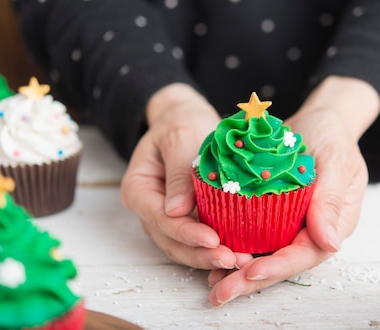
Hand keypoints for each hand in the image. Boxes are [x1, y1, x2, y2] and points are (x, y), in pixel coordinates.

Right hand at [120, 84, 252, 269]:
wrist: (186, 120)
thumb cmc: (181, 124)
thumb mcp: (180, 138)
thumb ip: (178, 173)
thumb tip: (177, 211)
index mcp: (138, 189)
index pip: (161, 219)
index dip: (186, 233)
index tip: (212, 240)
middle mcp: (149, 208)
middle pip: (171, 241)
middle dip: (201, 254)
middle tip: (232, 260)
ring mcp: (166, 217)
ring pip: (184, 247)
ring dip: (210, 257)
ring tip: (240, 260)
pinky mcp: (186, 219)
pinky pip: (197, 240)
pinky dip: (215, 249)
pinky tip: (239, 253)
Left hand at [206, 76, 379, 304]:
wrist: (319, 120)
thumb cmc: (333, 137)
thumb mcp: (338, 162)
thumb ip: (331, 201)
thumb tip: (330, 243)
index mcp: (332, 223)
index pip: (305, 254)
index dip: (278, 266)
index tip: (250, 272)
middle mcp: (311, 229)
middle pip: (281, 262)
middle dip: (250, 280)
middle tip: (220, 292)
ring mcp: (291, 223)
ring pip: (264, 253)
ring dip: (238, 270)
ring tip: (212, 283)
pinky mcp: (273, 213)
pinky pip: (253, 234)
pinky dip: (234, 245)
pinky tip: (210, 254)